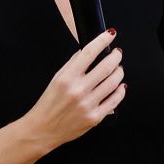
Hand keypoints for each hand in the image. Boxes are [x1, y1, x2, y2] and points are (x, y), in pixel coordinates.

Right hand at [27, 29, 125, 146]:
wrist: (43, 128)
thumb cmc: (49, 103)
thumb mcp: (56, 79)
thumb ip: (73, 65)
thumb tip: (89, 51)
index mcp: (67, 78)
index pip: (89, 53)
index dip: (102, 40)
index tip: (110, 34)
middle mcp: (78, 90)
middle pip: (106, 67)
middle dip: (116, 57)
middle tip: (117, 53)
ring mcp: (88, 104)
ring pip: (113, 82)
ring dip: (119, 72)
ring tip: (118, 68)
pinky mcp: (95, 117)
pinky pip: (114, 100)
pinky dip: (120, 91)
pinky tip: (120, 86)